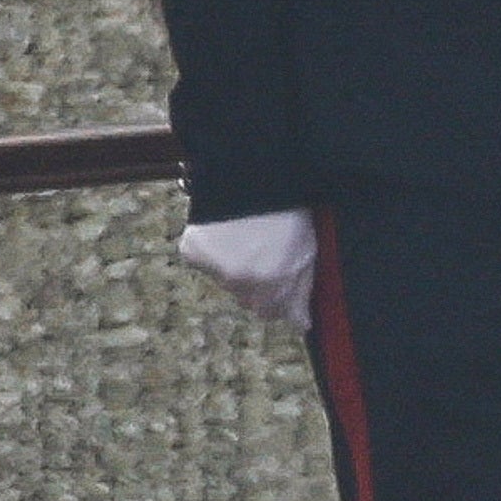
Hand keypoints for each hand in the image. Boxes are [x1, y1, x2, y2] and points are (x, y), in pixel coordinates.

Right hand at [177, 208, 318, 334]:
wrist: (252, 177)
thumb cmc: (289, 209)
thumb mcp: (307, 248)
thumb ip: (302, 287)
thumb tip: (301, 323)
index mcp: (278, 282)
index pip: (279, 314)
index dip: (285, 303)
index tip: (288, 296)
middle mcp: (245, 284)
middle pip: (251, 301)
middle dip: (260, 287)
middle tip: (266, 256)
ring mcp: (217, 271)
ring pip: (228, 283)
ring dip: (236, 268)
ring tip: (247, 237)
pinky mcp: (193, 255)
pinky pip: (205, 264)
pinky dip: (212, 253)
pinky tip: (224, 232)